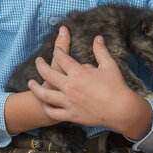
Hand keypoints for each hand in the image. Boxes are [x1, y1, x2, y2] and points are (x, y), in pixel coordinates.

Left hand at [27, 33, 151, 136]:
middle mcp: (69, 87)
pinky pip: (54, 112)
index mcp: (78, 73)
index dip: (57, 52)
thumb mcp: (109, 65)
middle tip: (38, 61)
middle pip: (48, 74)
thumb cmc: (116, 87)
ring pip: (45, 95)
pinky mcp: (71, 115)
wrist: (121, 110)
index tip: (56, 51)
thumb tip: (97, 38)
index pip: (61, 58)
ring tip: (30, 83)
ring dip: (36, 88)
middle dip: (40, 66)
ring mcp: (68, 102)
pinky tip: (44, 103)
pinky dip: (46, 107)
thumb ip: (100, 51)